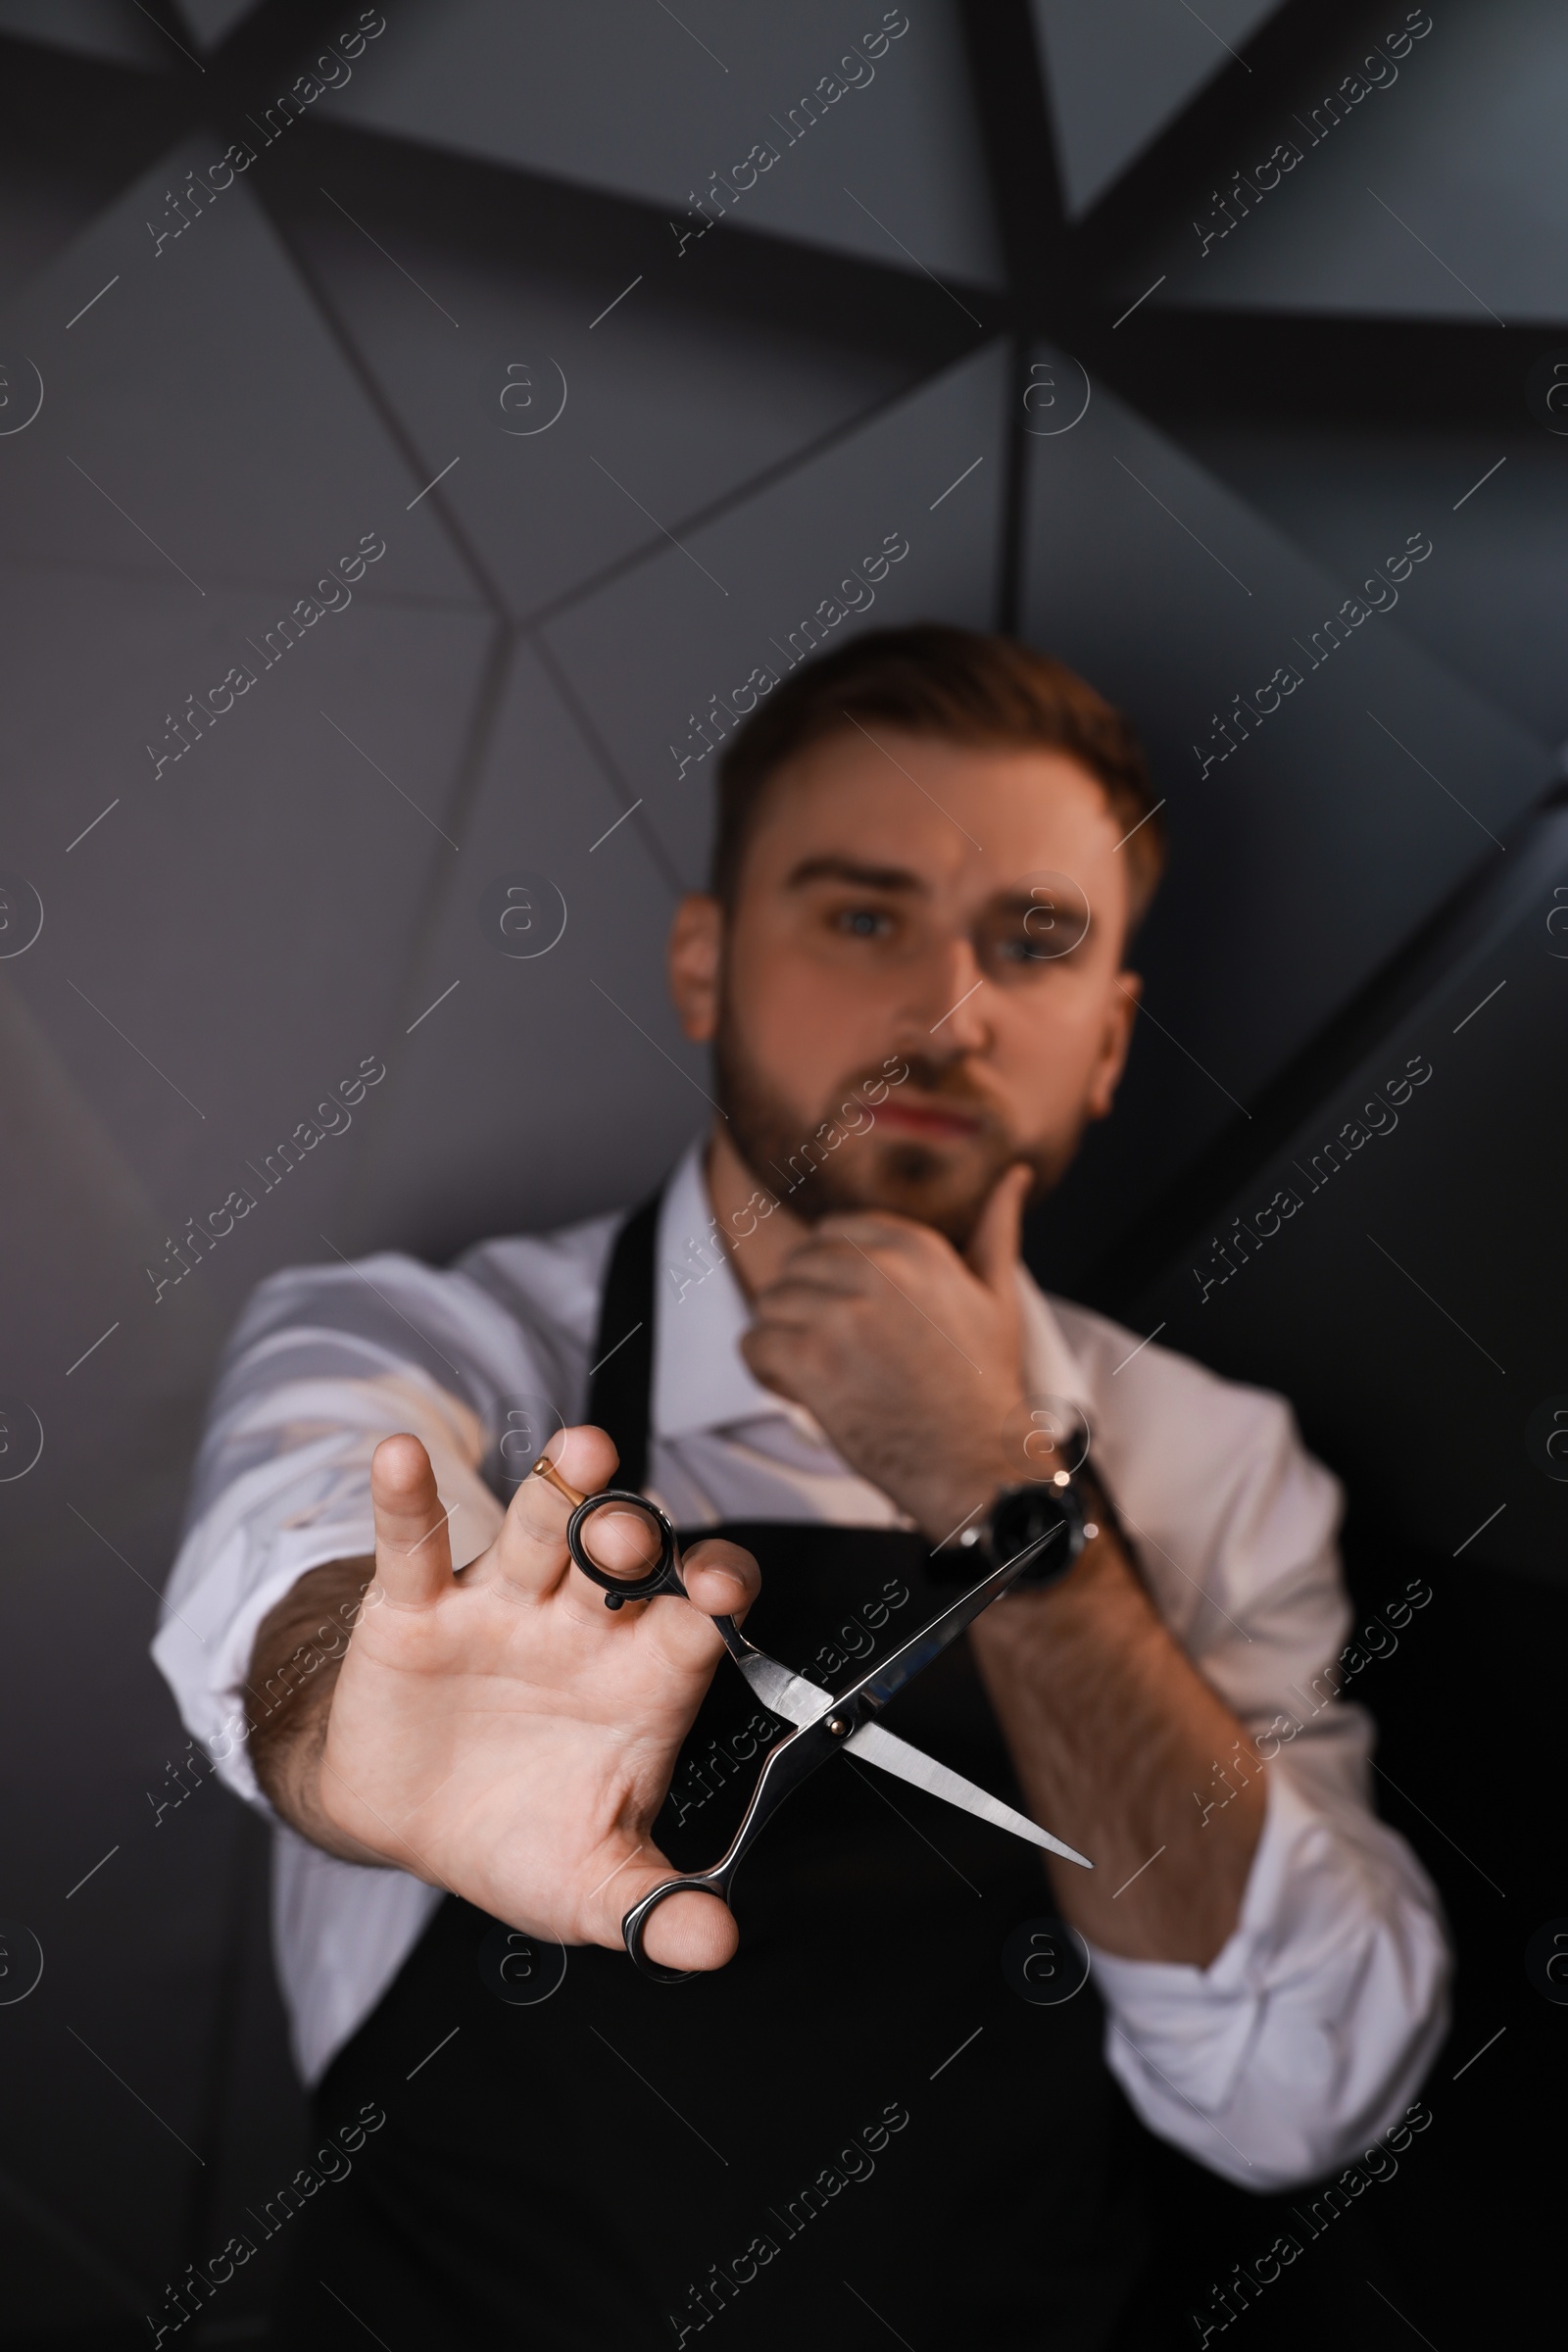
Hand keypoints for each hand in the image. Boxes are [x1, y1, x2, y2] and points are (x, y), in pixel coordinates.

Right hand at [318, 1425, 759, 1971]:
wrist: (408, 1828)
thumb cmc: (519, 1839)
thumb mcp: (589, 1886)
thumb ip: (652, 1907)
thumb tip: (715, 1946)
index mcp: (639, 1678)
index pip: (695, 1617)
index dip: (715, 1590)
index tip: (720, 1586)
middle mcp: (581, 1625)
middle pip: (620, 1558)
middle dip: (632, 1534)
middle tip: (631, 1532)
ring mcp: (501, 1605)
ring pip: (539, 1530)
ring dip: (560, 1488)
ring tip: (579, 1452)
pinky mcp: (415, 1607)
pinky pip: (415, 1543)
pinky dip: (406, 1497)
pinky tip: (400, 1458)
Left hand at [740, 1164, 1033, 1538]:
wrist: (978, 1462)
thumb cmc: (986, 1383)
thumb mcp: (999, 1294)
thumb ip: (996, 1228)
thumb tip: (1015, 1174)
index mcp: (916, 1247)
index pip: (831, 1233)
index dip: (830, 1278)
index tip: (852, 1315)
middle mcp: (878, 1272)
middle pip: (796, 1267)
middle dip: (805, 1309)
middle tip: (839, 1353)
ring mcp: (842, 1316)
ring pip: (770, 1304)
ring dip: (785, 1341)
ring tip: (824, 1374)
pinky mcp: (813, 1362)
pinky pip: (754, 1344)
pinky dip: (766, 1371)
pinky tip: (802, 1390)